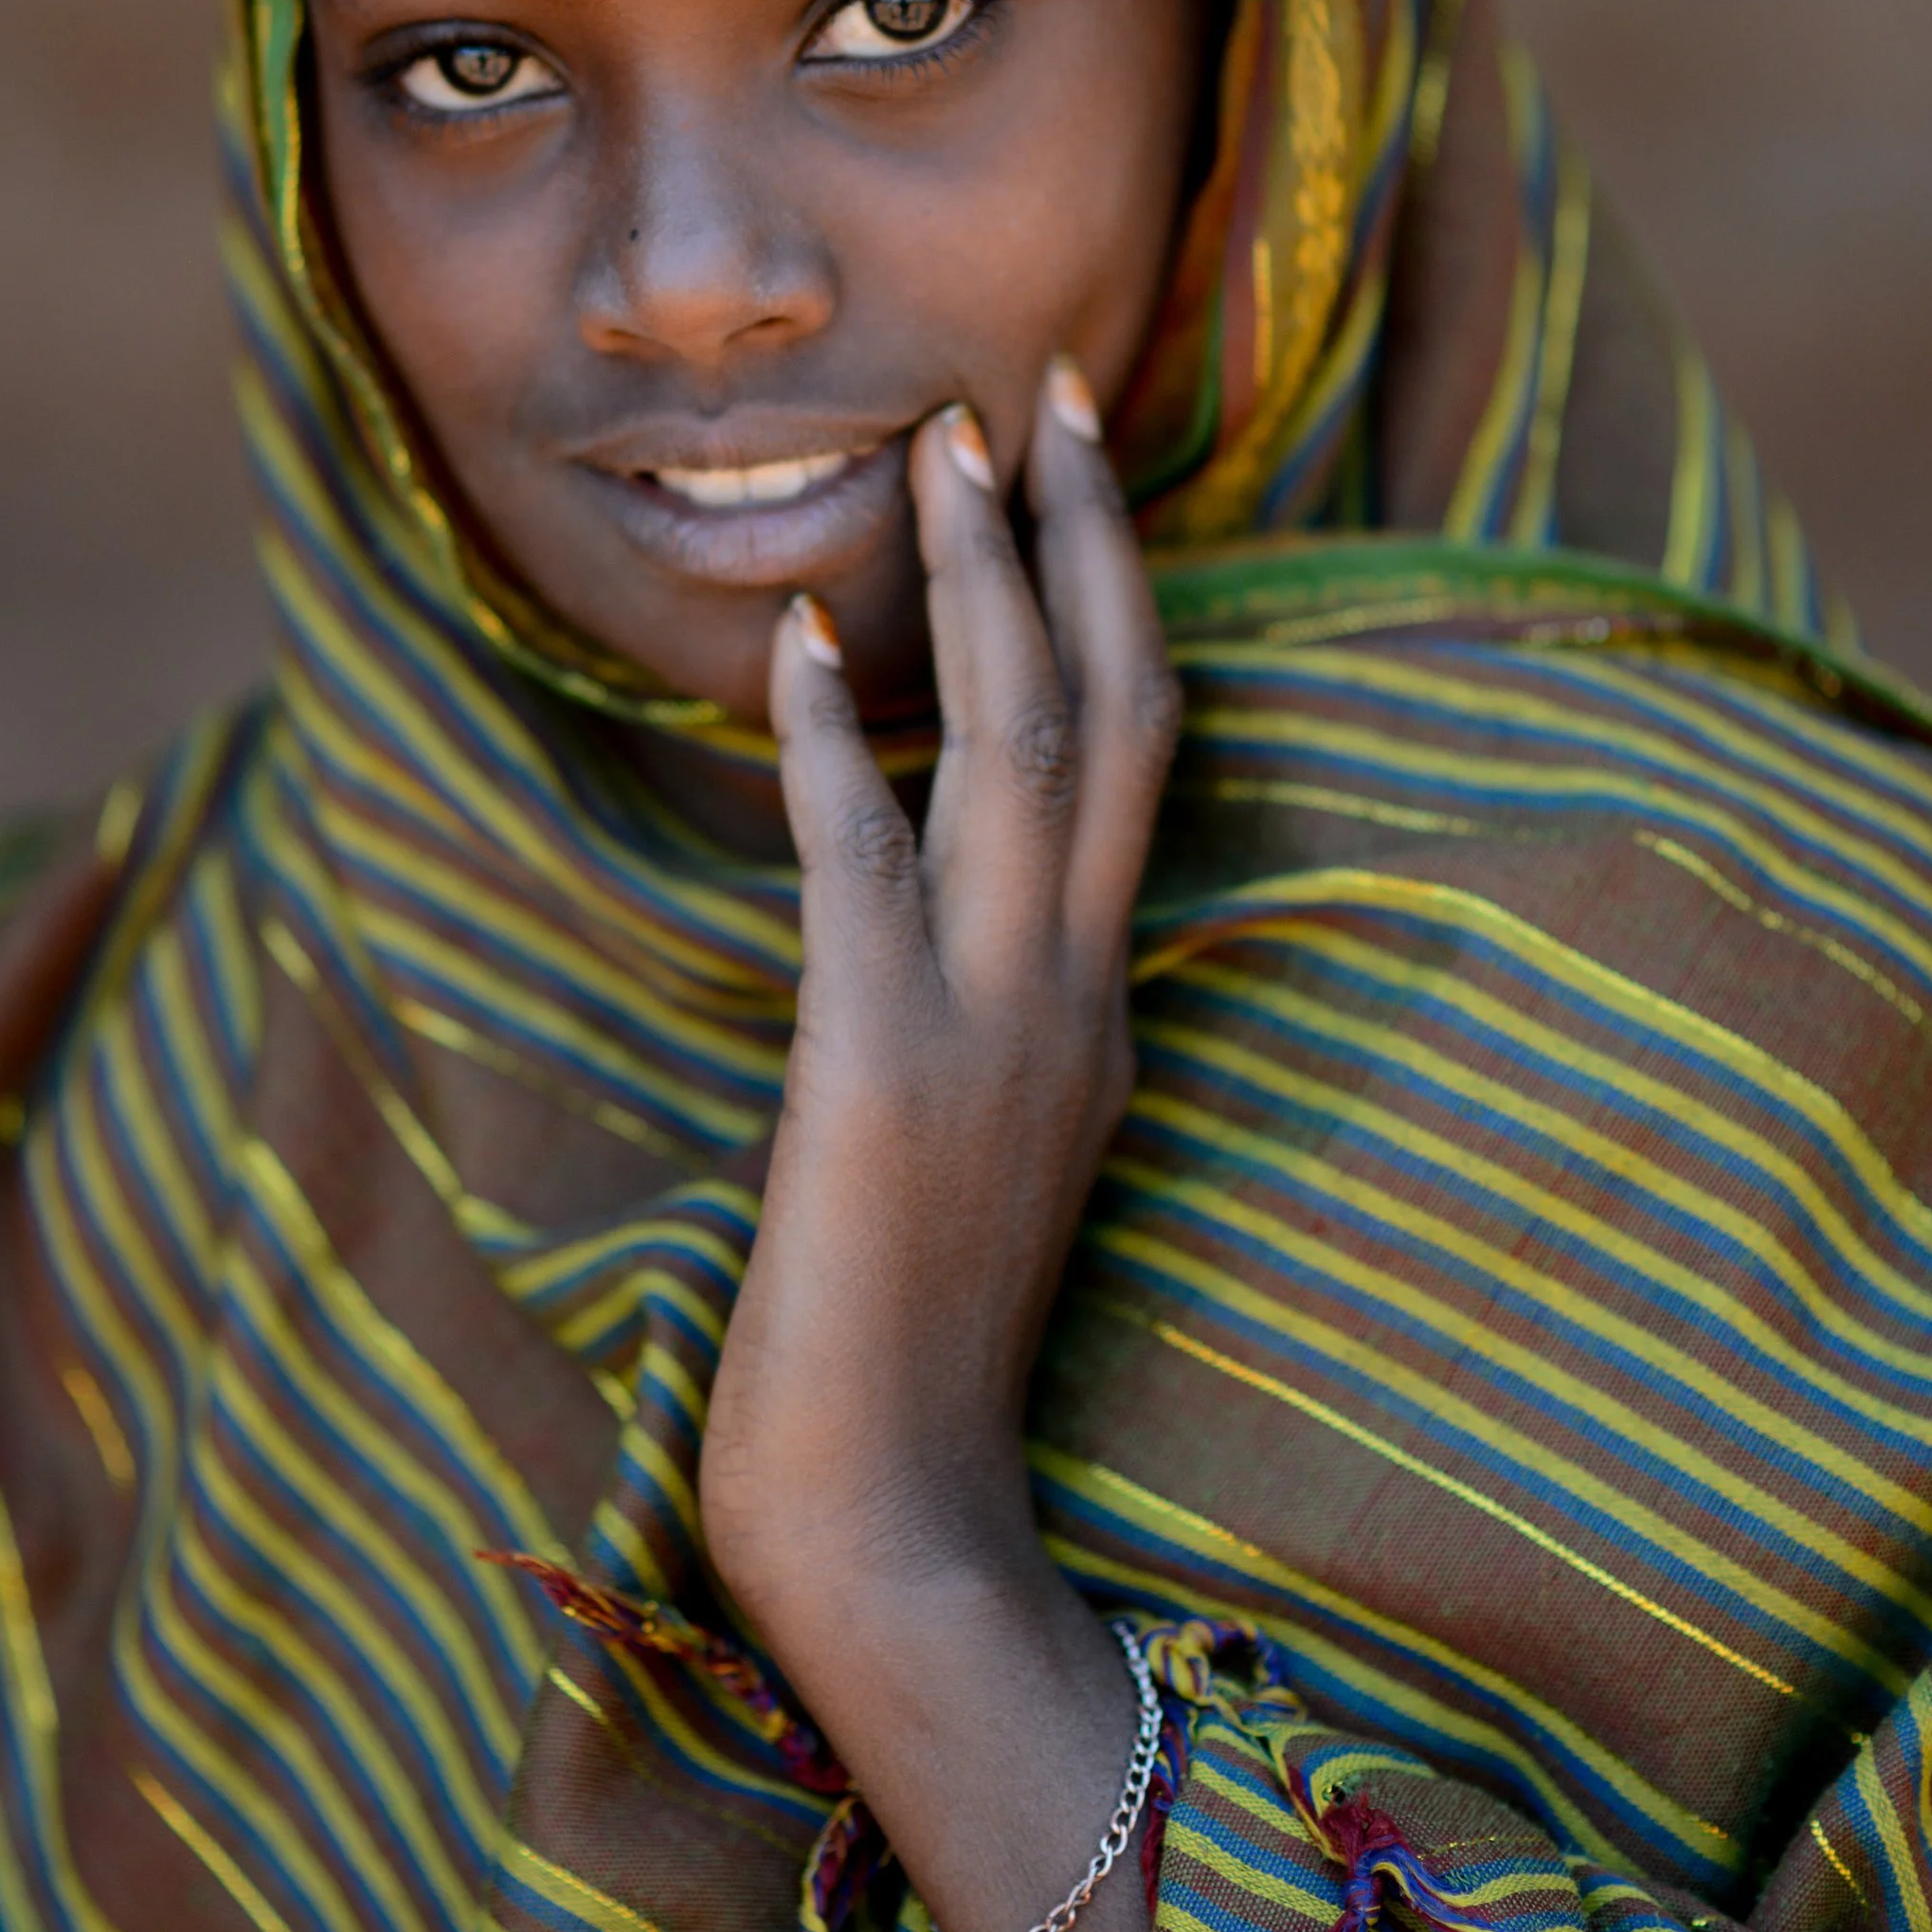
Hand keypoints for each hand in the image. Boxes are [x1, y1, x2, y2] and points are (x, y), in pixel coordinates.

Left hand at [700, 358, 1180, 1635]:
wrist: (904, 1533)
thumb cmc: (917, 1367)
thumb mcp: (980, 1162)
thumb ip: (986, 1034)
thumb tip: (934, 924)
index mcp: (1100, 1017)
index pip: (1138, 766)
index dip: (1115, 609)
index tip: (1077, 479)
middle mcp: (1073, 998)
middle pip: (1113, 720)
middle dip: (1084, 547)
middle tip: (1046, 397)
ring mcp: (991, 1028)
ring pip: (1018, 757)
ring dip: (984, 592)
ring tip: (945, 449)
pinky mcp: (881, 1072)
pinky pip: (864, 862)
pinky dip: (832, 740)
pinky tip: (793, 640)